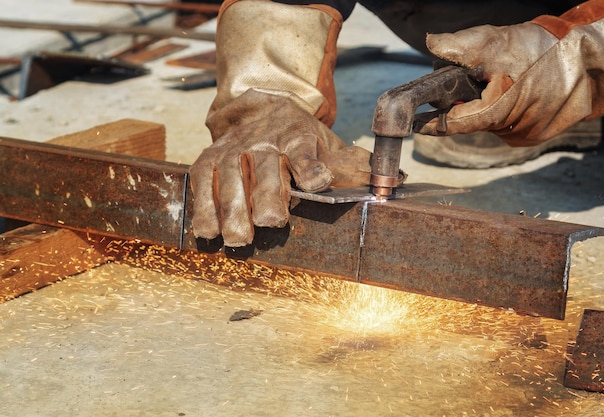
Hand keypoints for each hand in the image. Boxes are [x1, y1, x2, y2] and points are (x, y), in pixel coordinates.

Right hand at [190, 89, 370, 246]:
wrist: (256, 110)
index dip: (311, 166)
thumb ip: (353, 166)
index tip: (319, 181)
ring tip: (235, 238)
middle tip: (271, 222)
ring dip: (231, 209)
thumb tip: (396, 180)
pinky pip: (203, 183)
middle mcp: (263, 141)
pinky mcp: (208, 159)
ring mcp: (233, 149)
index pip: (305, 151)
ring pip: (230, 178)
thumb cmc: (297, 138)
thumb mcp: (327, 145)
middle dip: (267, 196)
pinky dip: (203, 207)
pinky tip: (207, 231)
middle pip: (265, 168)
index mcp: (297, 136)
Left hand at [415, 12, 603, 145]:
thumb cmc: (542, 51)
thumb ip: (461, 45)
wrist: (589, 63)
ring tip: (504, 82)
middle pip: (472, 121)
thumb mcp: (496, 40)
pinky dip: (506, 110)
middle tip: (470, 83)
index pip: (453, 123)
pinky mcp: (535, 135)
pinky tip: (518, 93)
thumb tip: (432, 44)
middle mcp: (509, 130)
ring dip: (487, 106)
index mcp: (496, 110)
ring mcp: (524, 135)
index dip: (432, 123)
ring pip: (490, 123)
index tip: (415, 124)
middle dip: (465, 104)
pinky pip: (508, 125)